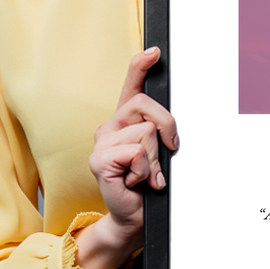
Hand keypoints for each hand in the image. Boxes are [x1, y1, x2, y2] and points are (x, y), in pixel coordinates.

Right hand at [74, 47, 178, 268]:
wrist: (134, 217)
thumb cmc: (148, 184)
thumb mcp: (159, 152)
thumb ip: (160, 132)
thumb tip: (170, 124)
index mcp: (125, 120)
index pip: (131, 85)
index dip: (141, 65)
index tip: (155, 52)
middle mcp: (110, 126)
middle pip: (146, 105)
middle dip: (167, 127)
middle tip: (167, 151)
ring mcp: (101, 142)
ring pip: (146, 132)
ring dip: (155, 158)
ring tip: (146, 174)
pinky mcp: (99, 160)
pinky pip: (136, 152)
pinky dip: (145, 170)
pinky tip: (136, 182)